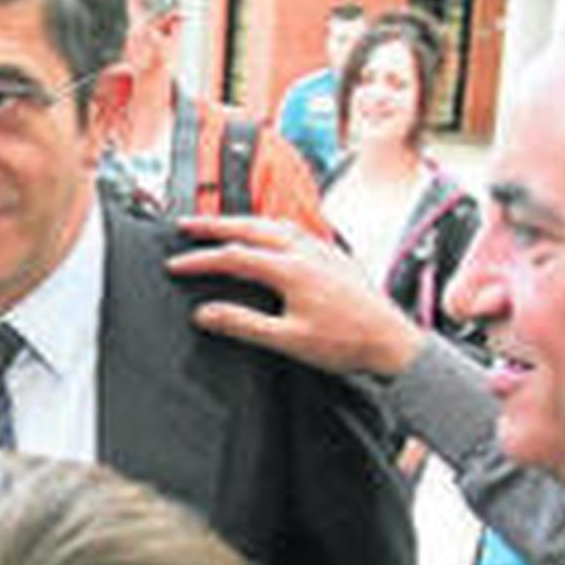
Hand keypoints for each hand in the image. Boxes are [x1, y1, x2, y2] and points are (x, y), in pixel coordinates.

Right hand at [169, 214, 424, 378]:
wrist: (389, 341)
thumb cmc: (345, 343)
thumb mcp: (287, 340)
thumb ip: (243, 324)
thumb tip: (206, 314)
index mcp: (290, 270)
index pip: (233, 257)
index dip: (200, 260)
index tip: (176, 264)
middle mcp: (305, 251)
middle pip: (249, 227)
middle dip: (214, 225)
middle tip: (187, 224)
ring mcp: (321, 249)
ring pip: (273, 223)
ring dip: (242, 221)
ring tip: (221, 224)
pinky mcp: (333, 254)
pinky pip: (294, 229)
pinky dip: (270, 227)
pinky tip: (268, 235)